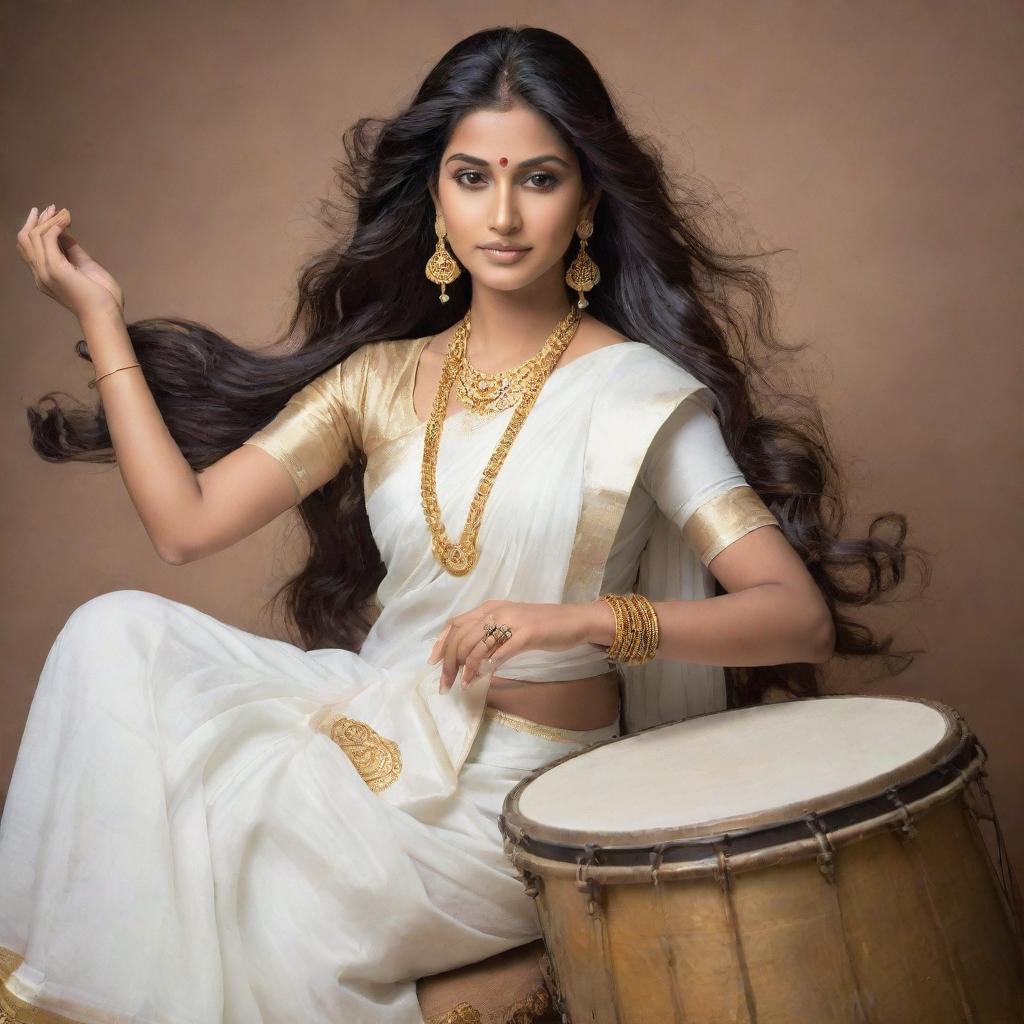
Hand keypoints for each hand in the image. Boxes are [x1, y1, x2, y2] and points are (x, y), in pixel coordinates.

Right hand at [15, 205, 125, 321]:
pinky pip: (48, 239)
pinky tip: (67, 221)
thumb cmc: (102, 297)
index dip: (35, 228)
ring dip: (49, 220)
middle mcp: (40, 274)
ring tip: (64, 212)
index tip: (49, 214)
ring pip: (34, 236)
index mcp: (45, 276)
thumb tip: (65, 232)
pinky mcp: (56, 269)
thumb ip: (72, 251)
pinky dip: (56, 225)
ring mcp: (46, 272)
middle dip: (37, 221)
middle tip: (52, 208)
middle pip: (24, 240)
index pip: (29, 248)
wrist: (107, 315)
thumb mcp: (85, 267)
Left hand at [426, 599, 593, 691]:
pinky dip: (488, 665)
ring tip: (462, 685)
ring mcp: (513, 621)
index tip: (432, 663)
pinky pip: (501, 650)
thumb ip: (490, 638)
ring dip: (466, 667)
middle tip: (445, 683)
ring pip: (478, 644)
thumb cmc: (542, 626)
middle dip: (449, 661)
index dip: (441, 643)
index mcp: (491, 607)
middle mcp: (498, 610)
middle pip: (462, 635)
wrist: (574, 621)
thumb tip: (468, 660)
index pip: (457, 623)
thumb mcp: (510, 626)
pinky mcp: (528, 634)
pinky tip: (482, 676)